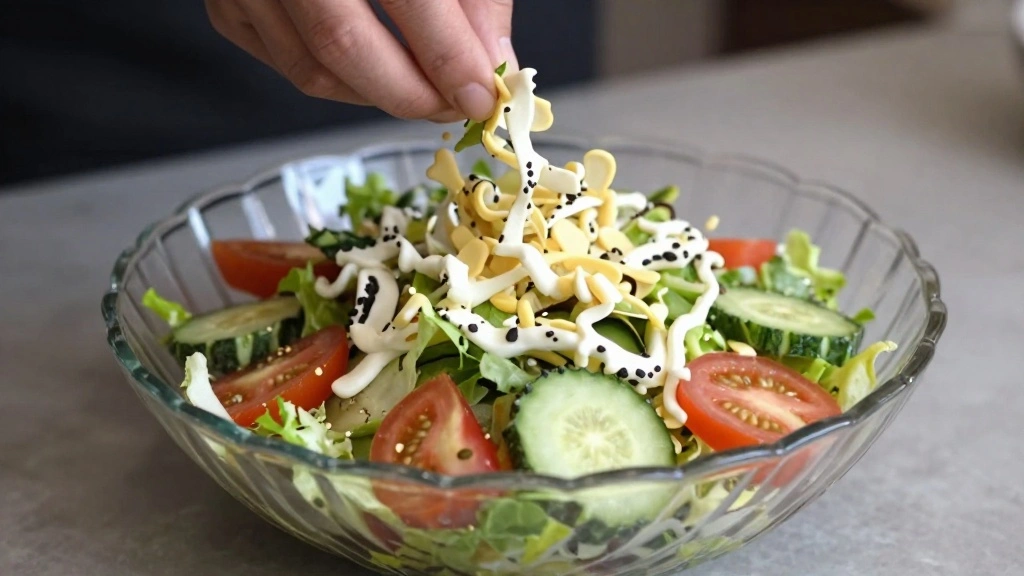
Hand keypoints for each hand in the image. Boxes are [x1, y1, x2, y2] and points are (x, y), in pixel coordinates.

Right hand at [206, 0, 515, 121]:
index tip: (482, 94)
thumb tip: (491, 59)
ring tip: (425, 92)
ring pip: (313, 71)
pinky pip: (288, 65)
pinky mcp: (227, 6)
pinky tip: (375, 70)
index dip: (449, 58)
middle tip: (455, 106)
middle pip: (344, 46)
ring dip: (378, 95)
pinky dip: (340, 82)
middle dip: (411, 94)